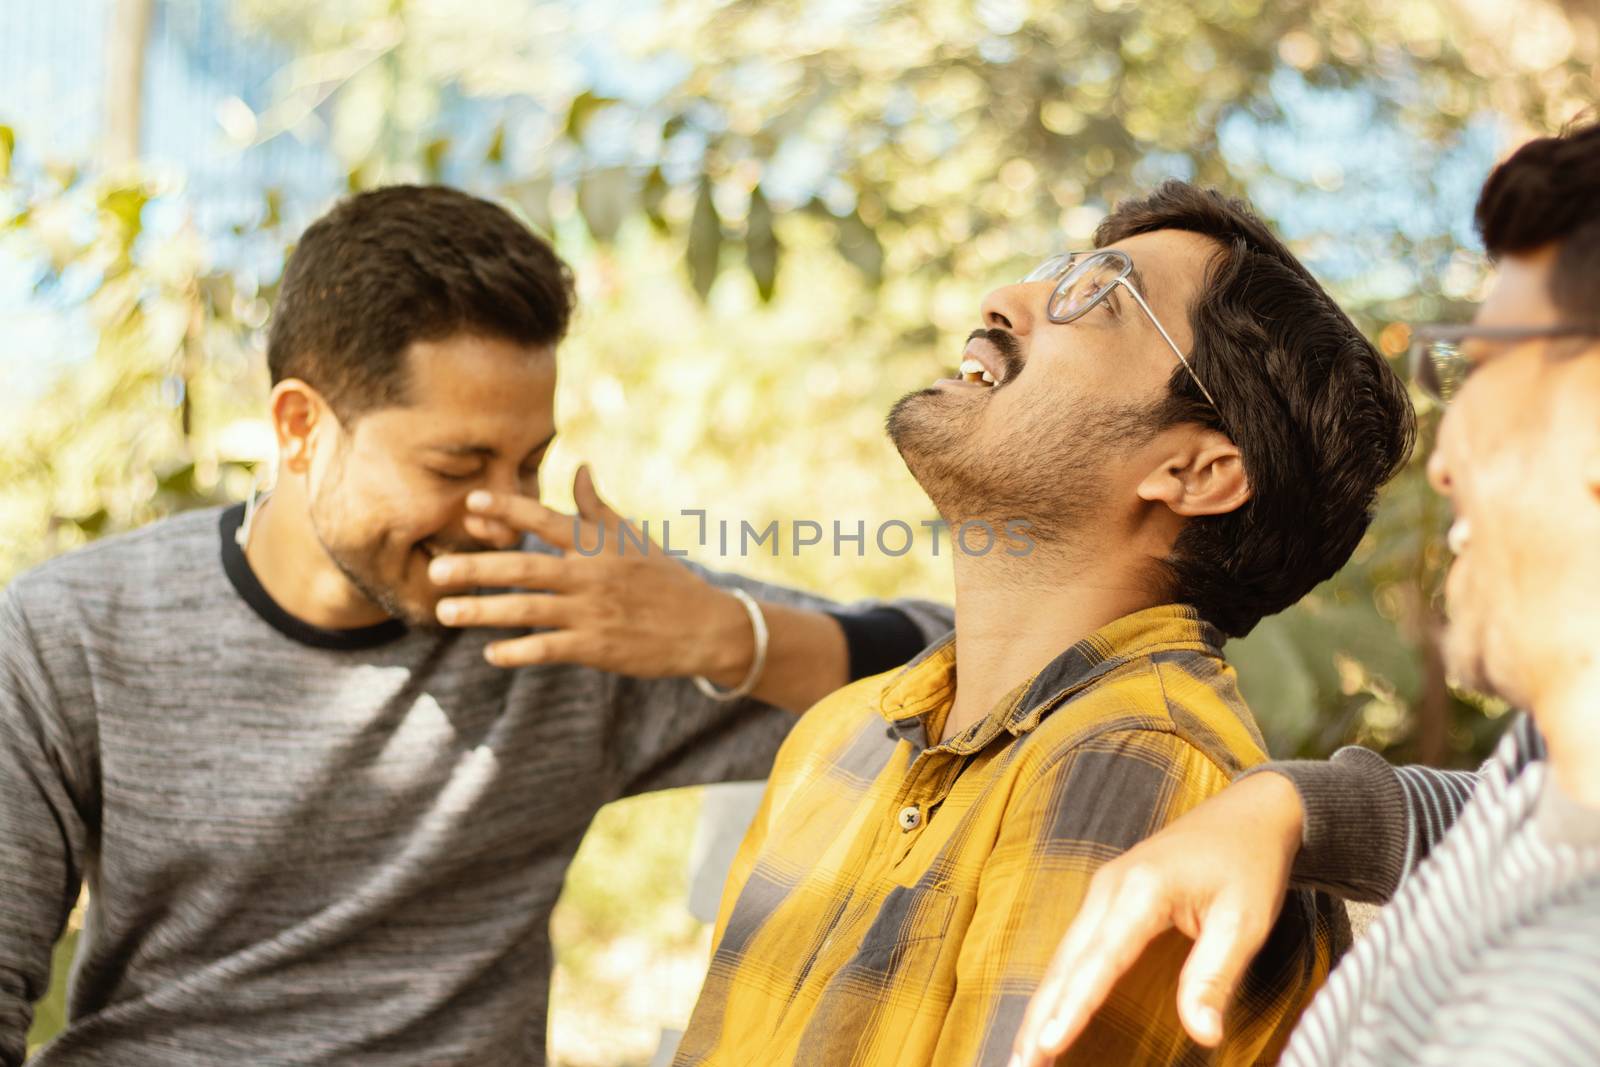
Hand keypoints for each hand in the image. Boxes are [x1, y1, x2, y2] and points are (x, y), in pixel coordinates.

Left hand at [429, 465, 754, 680]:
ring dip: (484, 611)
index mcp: (598, 544)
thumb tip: (580, 467)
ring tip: (445, 612)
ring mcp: (594, 612)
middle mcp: (592, 575)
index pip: (546, 521)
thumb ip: (598, 507)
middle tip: (435, 568)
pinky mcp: (598, 647)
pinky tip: (491, 654)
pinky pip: (550, 648)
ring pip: (529, 610)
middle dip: (478, 567)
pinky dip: (519, 651)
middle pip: (526, 567)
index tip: (471, 503)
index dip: (508, 511)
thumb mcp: (634, 538)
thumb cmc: (665, 579)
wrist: (706, 626)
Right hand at [1009, 771, 1304, 1065]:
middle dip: (1040, 1015)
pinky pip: (1074, 947)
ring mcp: (1103, 890)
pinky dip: (1058, 984)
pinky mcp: (1107, 897)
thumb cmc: (1248, 863)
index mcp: (1141, 890)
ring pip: (1063, 956)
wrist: (1249, 812)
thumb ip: (1214, 978)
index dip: (1073, 1006)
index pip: (1100, 961)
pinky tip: (1050, 1011)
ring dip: (1042, 1004)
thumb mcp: (1244, 922)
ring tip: (1026, 1052)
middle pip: (1066, 962)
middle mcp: (1110, 887)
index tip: (1048, 1044)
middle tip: (1022, 1064)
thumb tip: (1202, 1034)